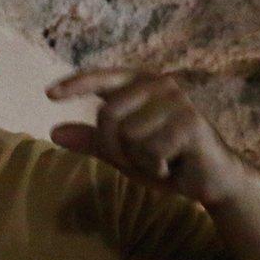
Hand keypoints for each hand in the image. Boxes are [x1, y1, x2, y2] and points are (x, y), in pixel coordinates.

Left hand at [46, 69, 251, 208]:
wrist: (209, 180)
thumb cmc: (165, 161)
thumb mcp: (122, 152)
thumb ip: (92, 141)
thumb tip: (53, 131)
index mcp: (142, 85)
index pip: (103, 79)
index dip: (77, 85)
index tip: (49, 94)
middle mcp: (160, 85)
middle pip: (108, 116)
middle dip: (114, 148)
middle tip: (139, 159)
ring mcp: (176, 101)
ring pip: (128, 136)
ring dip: (138, 160)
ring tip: (160, 160)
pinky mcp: (189, 123)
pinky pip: (150, 151)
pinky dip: (155, 167)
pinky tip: (173, 165)